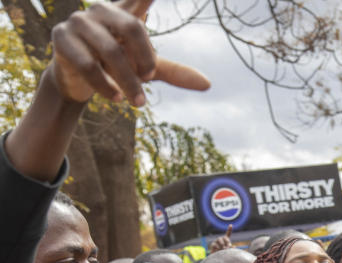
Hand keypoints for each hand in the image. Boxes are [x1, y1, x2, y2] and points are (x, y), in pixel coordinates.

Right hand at [50, 0, 209, 106]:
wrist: (77, 79)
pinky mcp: (61, 38)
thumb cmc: (117, 66)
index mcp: (126, 11)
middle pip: (133, 27)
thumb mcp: (147, 68)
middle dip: (145, 57)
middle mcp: (103, 10)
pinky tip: (115, 99)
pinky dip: (105, 85)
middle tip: (149, 78)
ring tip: (137, 102)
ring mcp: (80, 21)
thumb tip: (208, 85)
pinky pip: (88, 63)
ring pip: (111, 51)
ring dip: (127, 81)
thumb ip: (174, 72)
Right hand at [208, 225, 232, 252]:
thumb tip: (234, 246)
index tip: (231, 225)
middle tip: (228, 247)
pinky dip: (217, 248)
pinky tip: (218, 250)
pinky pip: (215, 244)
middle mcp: (221, 239)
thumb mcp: (228, 250)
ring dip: (222, 245)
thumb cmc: (224, 252)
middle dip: (227, 242)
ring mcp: (216, 241)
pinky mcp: (213, 244)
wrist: (217, 256)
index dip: (229, 229)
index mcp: (226, 239)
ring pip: (219, 240)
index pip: (228, 233)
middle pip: (224, 237)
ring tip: (223, 249)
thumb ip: (231, 248)